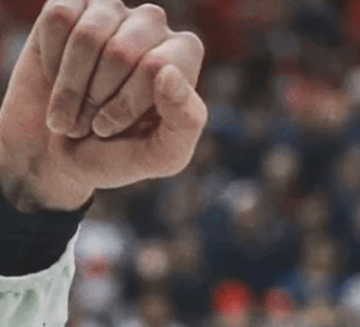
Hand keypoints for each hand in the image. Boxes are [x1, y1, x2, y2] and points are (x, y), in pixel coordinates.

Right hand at [0, 0, 205, 211]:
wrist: (56, 154)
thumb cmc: (118, 156)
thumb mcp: (161, 156)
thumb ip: (185, 122)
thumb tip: (168, 71)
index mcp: (184, 56)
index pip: (157, 66)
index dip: (127, 103)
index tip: (109, 127)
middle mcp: (153, 26)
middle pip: (121, 53)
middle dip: (97, 98)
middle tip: (89, 123)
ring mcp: (112, 11)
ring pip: (88, 36)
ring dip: (71, 85)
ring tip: (73, 109)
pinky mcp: (70, 5)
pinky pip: (59, 20)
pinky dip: (52, 59)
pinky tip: (56, 75)